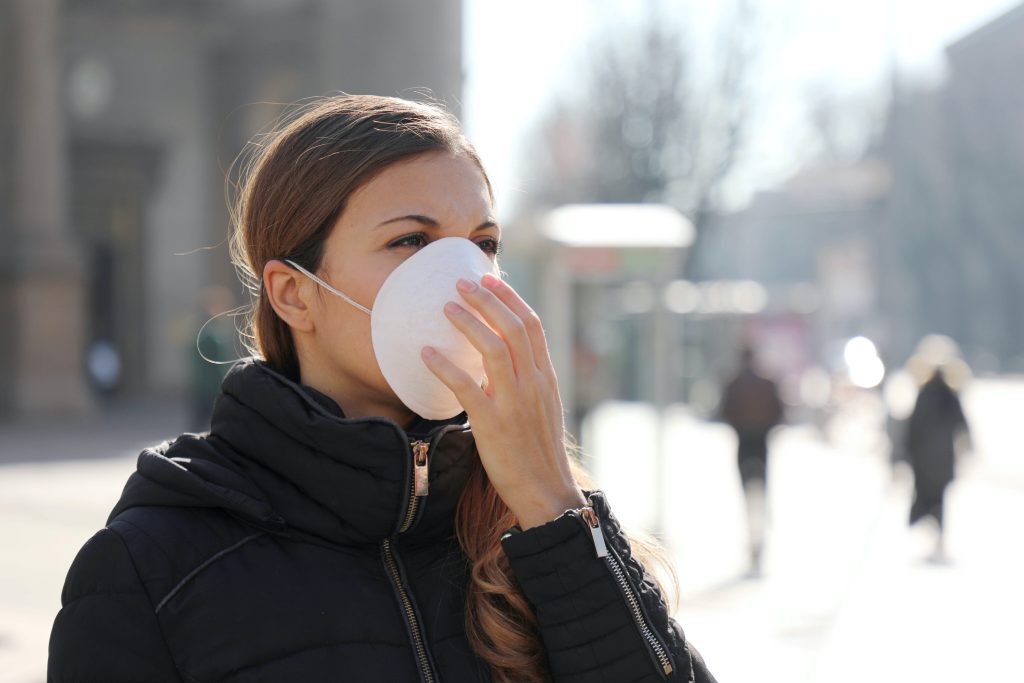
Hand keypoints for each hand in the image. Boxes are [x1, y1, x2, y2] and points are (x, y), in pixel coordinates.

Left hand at [420, 273, 585, 528]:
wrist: (546, 490)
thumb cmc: (538, 450)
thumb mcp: (542, 407)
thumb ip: (527, 378)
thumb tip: (503, 354)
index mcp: (546, 377)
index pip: (531, 326)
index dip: (509, 299)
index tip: (489, 280)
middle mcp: (534, 384)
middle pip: (514, 328)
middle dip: (487, 300)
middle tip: (461, 282)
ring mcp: (515, 403)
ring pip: (495, 350)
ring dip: (468, 324)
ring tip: (446, 307)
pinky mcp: (493, 424)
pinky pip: (467, 388)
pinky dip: (446, 367)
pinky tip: (426, 354)